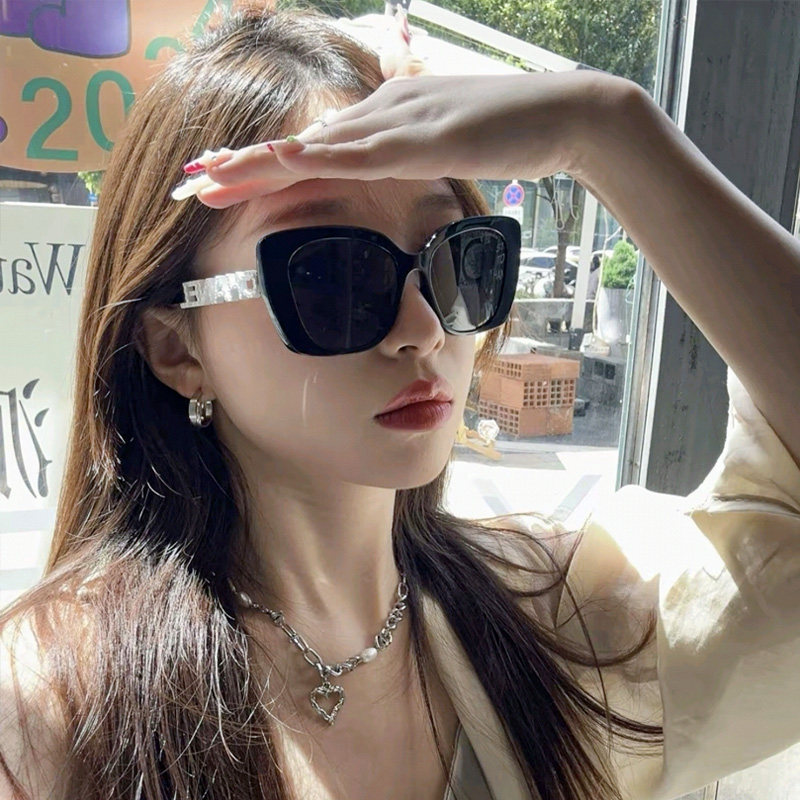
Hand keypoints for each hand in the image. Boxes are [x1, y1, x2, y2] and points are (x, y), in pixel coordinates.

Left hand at [192, 70, 603, 208]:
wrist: (564, 114)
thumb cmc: (513, 133)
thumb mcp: (451, 146)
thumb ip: (414, 153)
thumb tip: (387, 166)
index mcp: (386, 118)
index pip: (314, 145)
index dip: (265, 163)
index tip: (224, 179)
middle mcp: (380, 113)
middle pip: (298, 143)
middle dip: (239, 164)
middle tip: (188, 179)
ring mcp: (397, 123)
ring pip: (311, 146)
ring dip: (255, 163)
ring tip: (204, 177)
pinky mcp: (419, 139)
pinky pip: (355, 153)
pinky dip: (311, 160)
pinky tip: (275, 164)